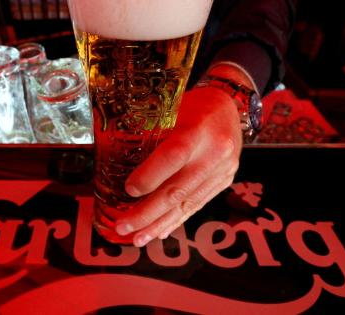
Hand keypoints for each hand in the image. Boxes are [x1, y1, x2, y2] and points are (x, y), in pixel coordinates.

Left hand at [115, 87, 242, 246]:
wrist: (230, 106)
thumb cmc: (193, 105)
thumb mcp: (171, 109)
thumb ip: (150, 132)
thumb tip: (114, 158)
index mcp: (198, 128)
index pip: (173, 156)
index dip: (150, 176)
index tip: (128, 190)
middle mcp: (214, 152)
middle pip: (178, 189)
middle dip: (147, 213)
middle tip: (124, 226)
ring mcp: (223, 170)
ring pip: (187, 203)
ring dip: (160, 224)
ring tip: (138, 238)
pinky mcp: (224, 181)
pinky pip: (198, 205)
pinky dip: (177, 220)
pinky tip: (160, 232)